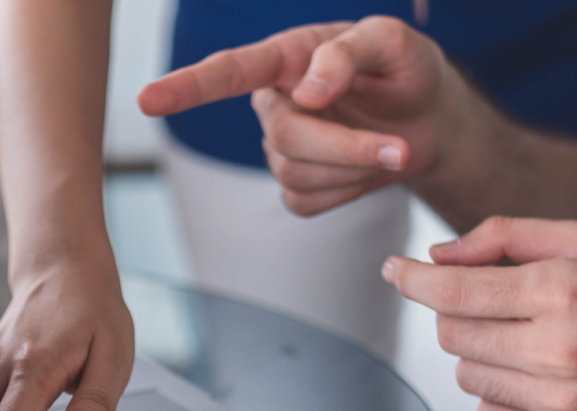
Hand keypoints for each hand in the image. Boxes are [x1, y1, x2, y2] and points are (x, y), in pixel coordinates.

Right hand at [139, 17, 462, 214]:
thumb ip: (349, 52)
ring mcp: (281, 148)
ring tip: (392, 148)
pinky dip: (348, 192)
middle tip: (399, 148)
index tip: (147, 100)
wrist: (430, 120)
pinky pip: (307, 202)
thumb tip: (308, 91)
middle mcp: (274, 102)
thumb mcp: (394, 42)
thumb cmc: (406, 71)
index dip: (186, 88)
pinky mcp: (297, 186)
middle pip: (284, 138)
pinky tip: (365, 171)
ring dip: (354, 168)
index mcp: (286, 58)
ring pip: (296, 174)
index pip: (228, 72)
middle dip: (345, 148)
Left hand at [383, 217, 576, 410]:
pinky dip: (499, 393)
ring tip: (528, 339)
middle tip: (497, 304)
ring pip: (466, 375)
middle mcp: (557, 349)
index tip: (394, 270)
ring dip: (480, 353)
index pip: (454, 292)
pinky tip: (536, 374)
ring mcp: (561, 401)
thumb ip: (504, 237)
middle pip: (452, 334)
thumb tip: (438, 256)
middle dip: (459, 313)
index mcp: (561, 292)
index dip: (412, 280)